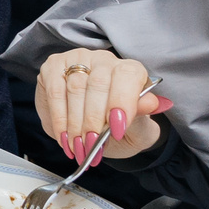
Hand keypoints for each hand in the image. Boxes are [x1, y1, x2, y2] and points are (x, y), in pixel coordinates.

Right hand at [33, 48, 170, 165]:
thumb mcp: (137, 128)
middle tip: (92, 145)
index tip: (117, 130)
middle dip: (94, 119)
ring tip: (79, 147)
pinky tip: (64, 137)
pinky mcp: (53, 68)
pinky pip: (55, 92)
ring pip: (75, 88)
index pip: (127, 76)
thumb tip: (155, 103)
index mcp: (130, 70)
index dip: (122, 101)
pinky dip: (59, 119)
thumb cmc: (118, 126)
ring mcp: (76, 60)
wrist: (92, 130)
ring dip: (75, 123)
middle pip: (98, 83)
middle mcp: (103, 60)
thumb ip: (143, 115)